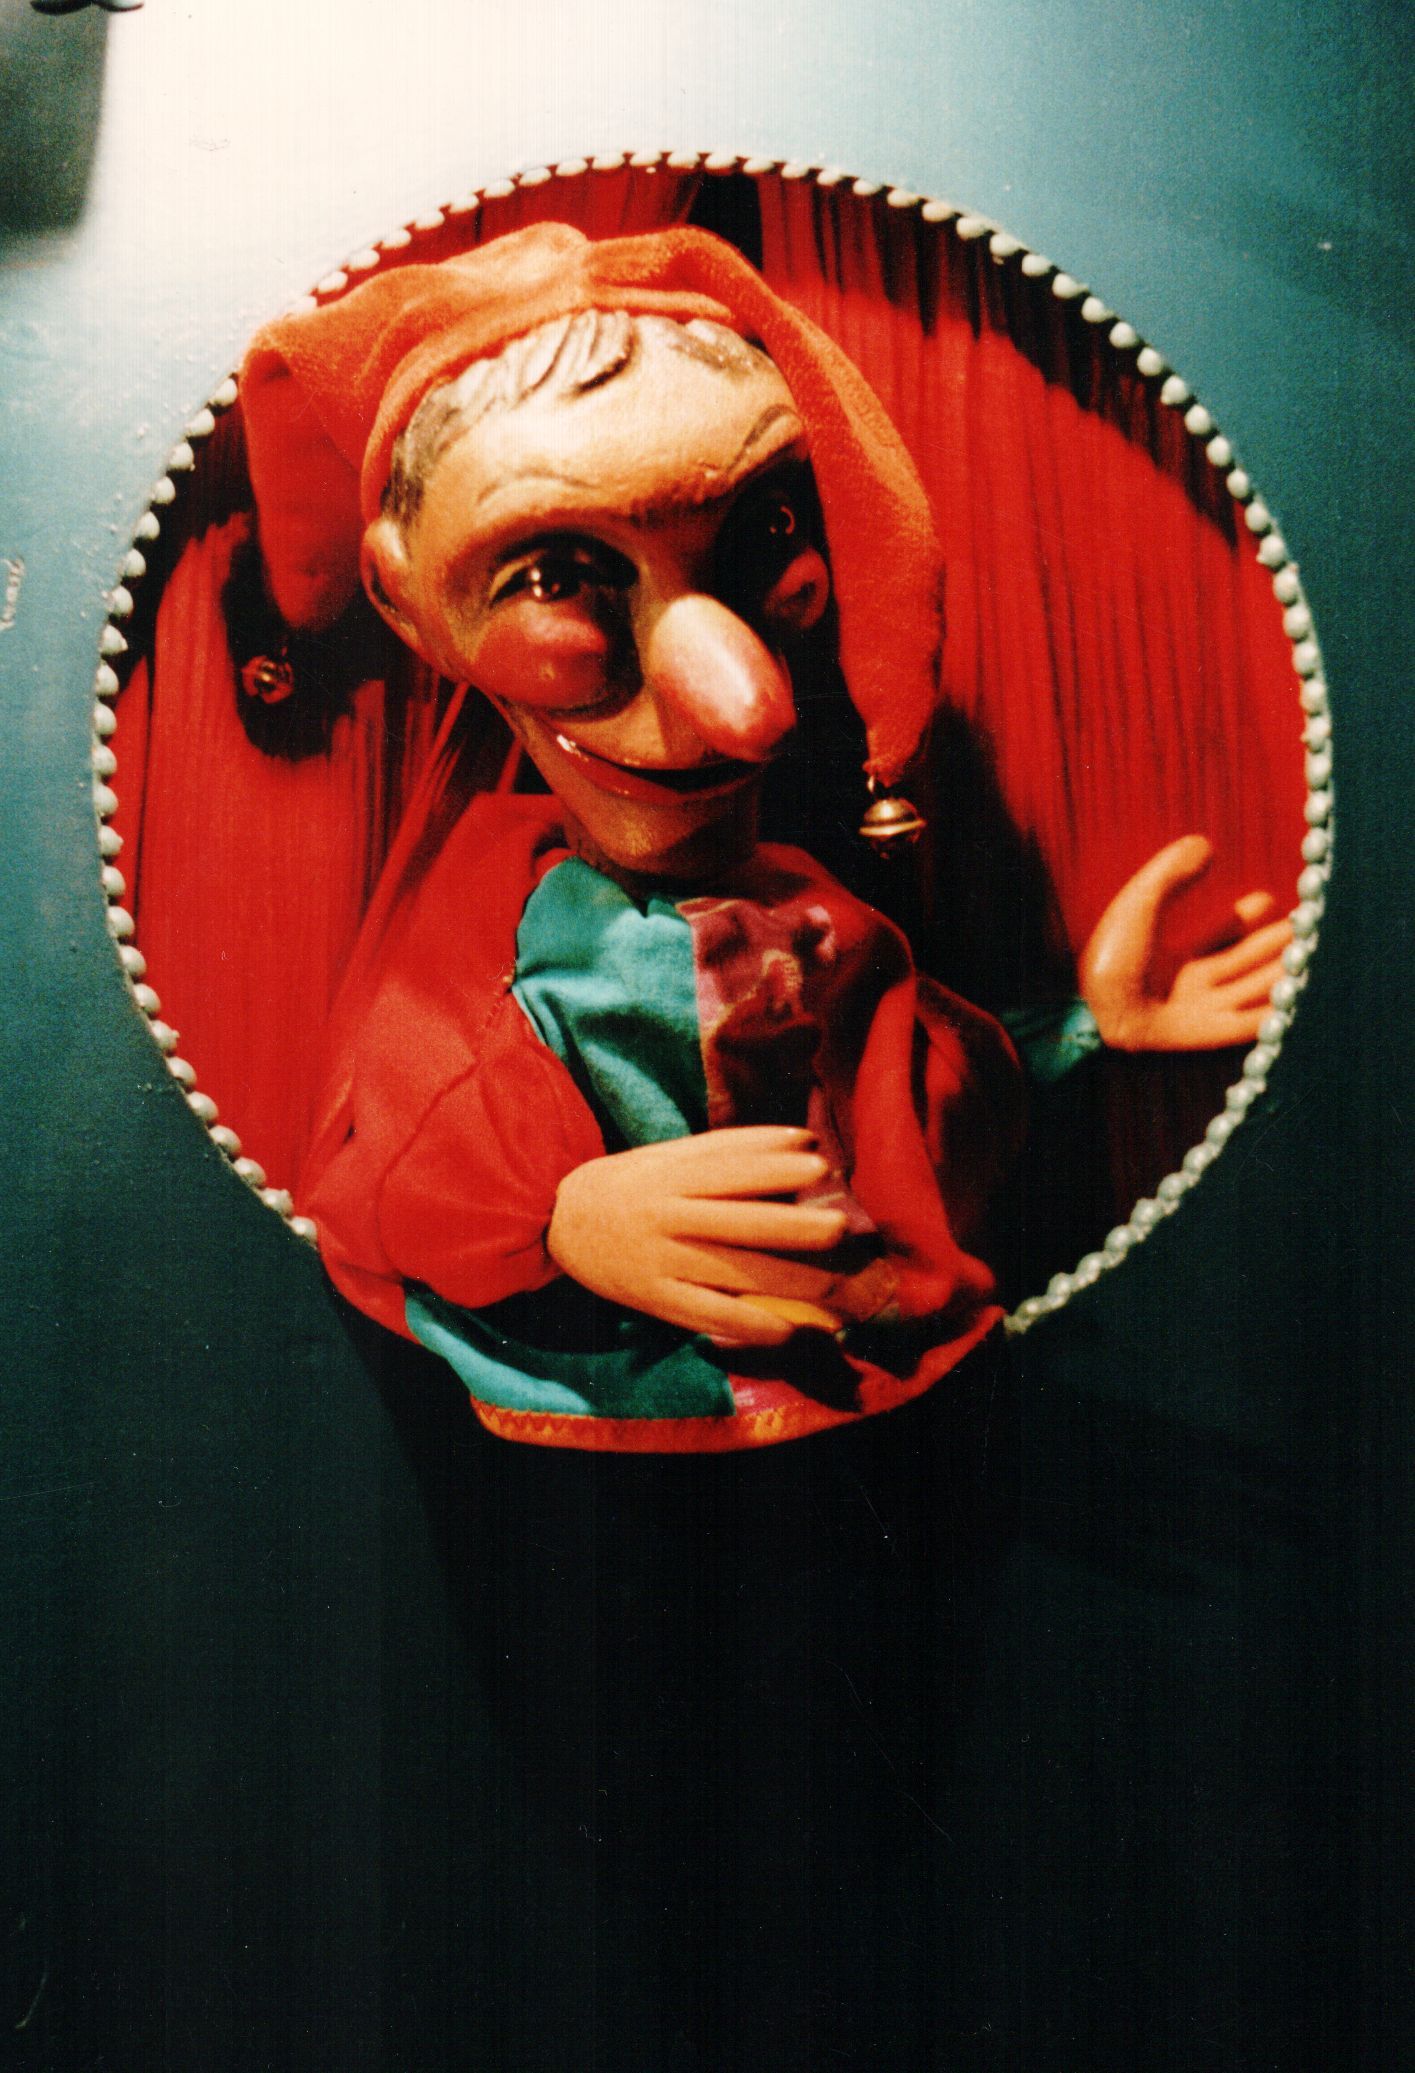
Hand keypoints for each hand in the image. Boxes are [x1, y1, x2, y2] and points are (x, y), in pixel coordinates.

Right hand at [546, 1125, 849, 1346]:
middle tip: (842, 1227)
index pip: (728, 1168)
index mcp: (669, 1173)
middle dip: (793, 1226)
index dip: (774, 1165)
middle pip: (736, 1223)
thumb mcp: (669, 1156)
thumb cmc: (633, 1183)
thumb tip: (803, 1141)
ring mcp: (659, 1261)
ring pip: (730, 1273)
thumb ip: (730, 1151)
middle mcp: (665, 1216)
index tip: (821, 1164)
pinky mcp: (653, 1299)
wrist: (558, 1223)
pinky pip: (705, 1315)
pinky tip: (786, 1331)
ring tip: (833, 1286)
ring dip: (786, 1282)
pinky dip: (747, 1325)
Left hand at [1078, 834, 1292, 1051]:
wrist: (1097, 1009)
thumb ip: (1171, 873)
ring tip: (1312, 948)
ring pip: (1253, 990)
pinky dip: (1276, 1010)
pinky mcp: (1208, 1036)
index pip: (1219, 936)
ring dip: (1282, 971)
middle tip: (1309, 923)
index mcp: (1170, 956)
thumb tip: (1204, 844)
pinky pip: (1252, 1024)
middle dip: (1274, 944)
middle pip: (1243, 963)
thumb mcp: (1141, 903)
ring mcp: (1199, 1011)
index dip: (1244, 919)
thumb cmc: (1110, 957)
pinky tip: (1300, 992)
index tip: (1269, 899)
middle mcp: (1188, 985)